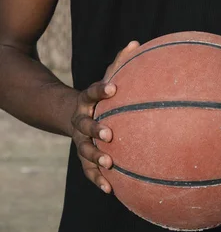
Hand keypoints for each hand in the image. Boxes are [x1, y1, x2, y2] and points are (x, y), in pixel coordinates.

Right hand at [71, 40, 140, 193]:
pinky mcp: (83, 156)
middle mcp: (80, 120)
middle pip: (84, 125)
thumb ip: (121, 63)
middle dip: (95, 129)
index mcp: (86, 100)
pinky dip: (97, 179)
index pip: (91, 92)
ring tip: (109, 163)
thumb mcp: (108, 77)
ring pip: (84, 150)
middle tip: (109, 133)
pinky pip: (88, 170)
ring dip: (95, 157)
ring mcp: (80, 140)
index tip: (113, 88)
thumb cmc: (101, 95)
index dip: (101, 90)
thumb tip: (136, 43)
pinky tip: (110, 189)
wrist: (74, 115)